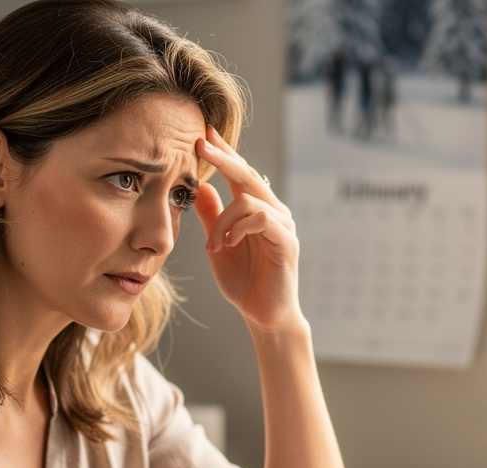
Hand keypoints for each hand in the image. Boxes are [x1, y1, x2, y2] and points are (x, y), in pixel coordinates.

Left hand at [194, 126, 303, 334]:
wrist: (263, 316)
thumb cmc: (244, 282)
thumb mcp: (218, 246)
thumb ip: (211, 217)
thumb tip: (199, 187)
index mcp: (255, 210)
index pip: (239, 173)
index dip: (223, 152)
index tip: (203, 132)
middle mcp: (272, 211)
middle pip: (247, 174)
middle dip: (223, 157)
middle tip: (200, 143)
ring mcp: (282, 225)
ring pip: (249, 199)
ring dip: (223, 221)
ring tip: (212, 246)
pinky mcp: (286, 241)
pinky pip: (262, 219)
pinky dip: (239, 228)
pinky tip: (227, 244)